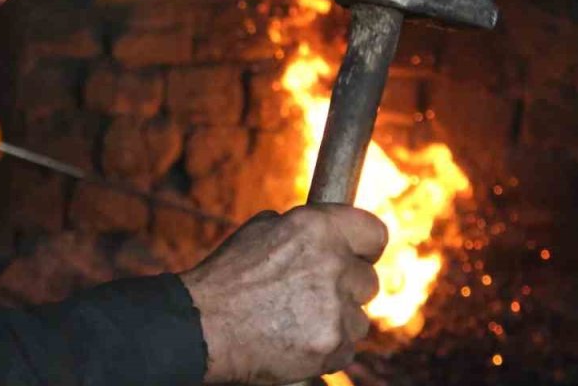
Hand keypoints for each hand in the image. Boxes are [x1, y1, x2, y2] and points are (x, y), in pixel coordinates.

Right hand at [178, 205, 386, 384]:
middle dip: (347, 288)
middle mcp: (333, 264)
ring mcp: (335, 308)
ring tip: (296, 320)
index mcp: (317, 228)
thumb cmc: (227, 277)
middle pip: (368, 280)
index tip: (359, 256)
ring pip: (358, 318)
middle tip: (313, 294)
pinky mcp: (332, 345)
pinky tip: (295, 340)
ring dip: (336, 320)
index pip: (374, 233)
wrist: (203, 327)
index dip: (365, 247)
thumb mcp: (260, 231)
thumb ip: (303, 230)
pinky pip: (346, 348)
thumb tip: (328, 232)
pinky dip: (326, 348)